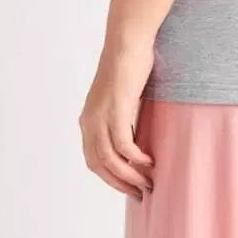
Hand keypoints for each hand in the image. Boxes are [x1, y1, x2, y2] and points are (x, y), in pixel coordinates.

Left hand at [79, 39, 154, 199]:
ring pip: (111, 159)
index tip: (129, 187)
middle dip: (121, 183)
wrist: (127, 43)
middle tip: (141, 193)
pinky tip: (149, 162)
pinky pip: (123, 144)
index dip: (111, 179)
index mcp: (88, 121)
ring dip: (130, 175)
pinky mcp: (116, 109)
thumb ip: (123, 121)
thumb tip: (137, 143)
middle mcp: (90, 122)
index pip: (93, 161)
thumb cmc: (129, 69)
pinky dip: (135, 158)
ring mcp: (101, 116)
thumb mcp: (121, 101)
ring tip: (148, 183)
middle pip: (100, 165)